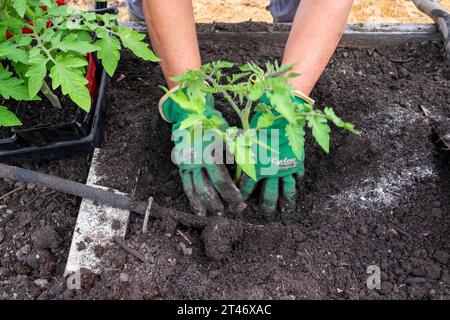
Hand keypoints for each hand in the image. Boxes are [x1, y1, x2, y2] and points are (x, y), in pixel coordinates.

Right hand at [160, 89, 245, 216]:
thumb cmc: (213, 123)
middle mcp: (196, 161)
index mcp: (210, 153)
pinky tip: (197, 209)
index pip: (222, 181)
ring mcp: (186, 164)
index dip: (231, 195)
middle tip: (228, 213)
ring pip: (194, 190)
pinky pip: (186, 185)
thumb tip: (249, 174)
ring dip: (204, 205)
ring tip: (211, 215)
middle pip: (208, 189)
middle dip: (219, 204)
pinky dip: (191, 199)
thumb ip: (237, 154)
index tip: (240, 203)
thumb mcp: (228, 135)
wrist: (189, 112)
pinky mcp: (180, 166)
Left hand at [239, 94, 308, 220]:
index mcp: (256, 164)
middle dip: (267, 207)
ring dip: (285, 203)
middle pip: (269, 195)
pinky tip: (295, 192)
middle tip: (267, 217)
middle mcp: (271, 170)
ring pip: (287, 191)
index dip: (244, 194)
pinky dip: (297, 185)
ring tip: (285, 213)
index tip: (241, 202)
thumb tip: (225, 158)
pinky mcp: (298, 162)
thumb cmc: (260, 124)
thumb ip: (237, 150)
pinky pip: (298, 177)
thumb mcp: (245, 136)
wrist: (284, 114)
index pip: (248, 185)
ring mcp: (286, 167)